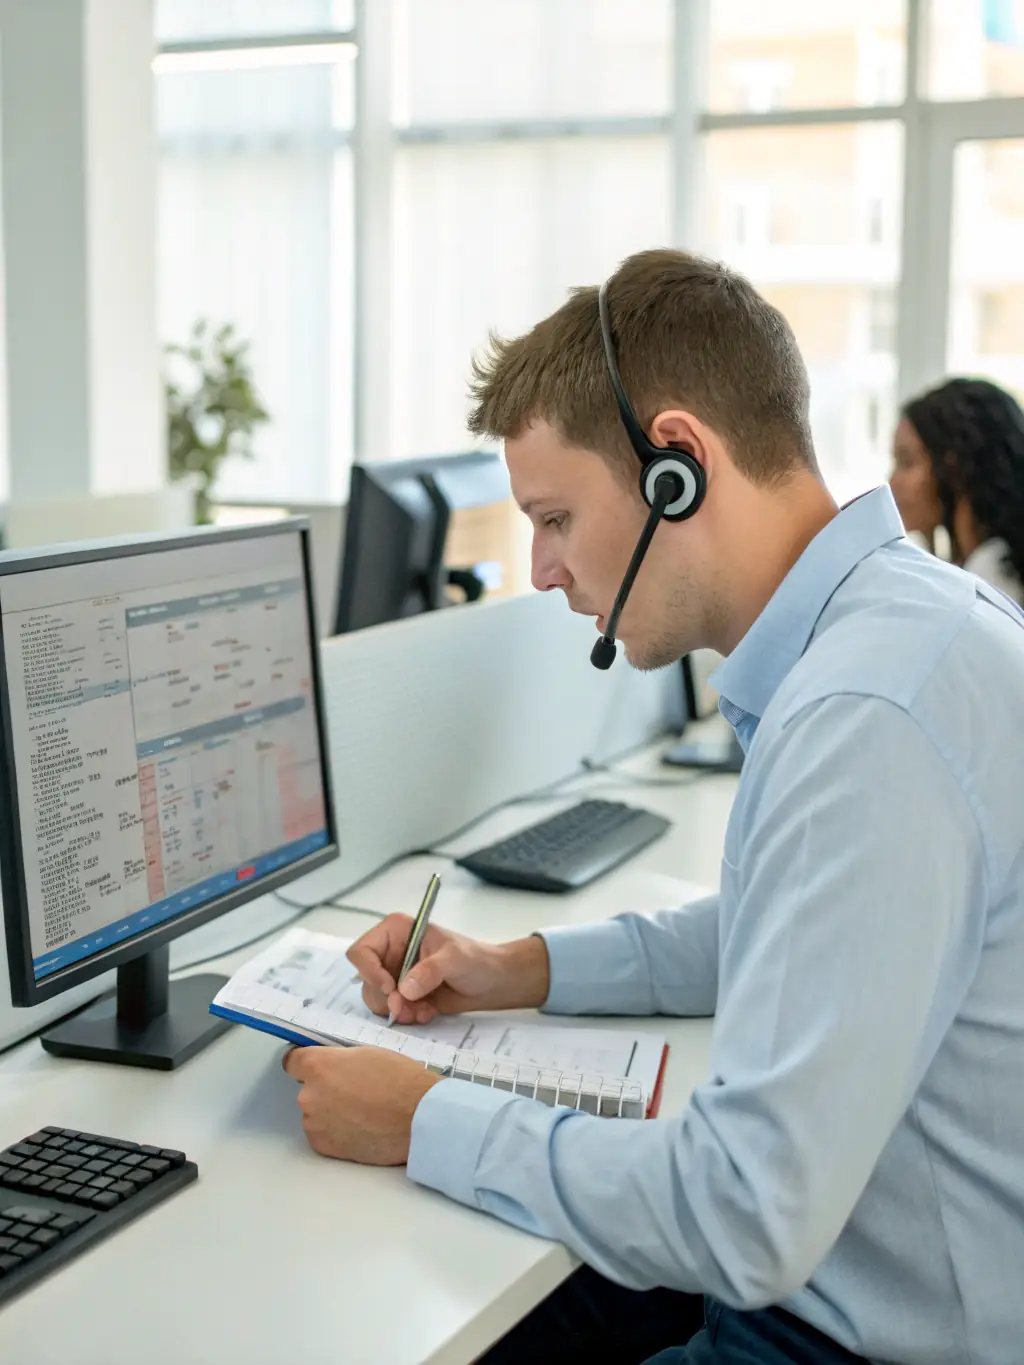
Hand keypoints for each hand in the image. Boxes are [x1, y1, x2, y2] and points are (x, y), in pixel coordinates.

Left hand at [283, 1045, 438, 1164]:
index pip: (293, 1062)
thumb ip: (341, 1061)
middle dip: (325, 1090)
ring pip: (316, 1113)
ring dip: (330, 1112)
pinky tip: (360, 1129)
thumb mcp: (367, 1054)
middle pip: (308, 1089)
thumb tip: (333, 1070)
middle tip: (354, 1093)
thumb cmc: (399, 1078)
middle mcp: (308, 1095)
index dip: (306, 1065)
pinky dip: (337, 1132)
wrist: (417, 1118)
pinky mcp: (324, 1147)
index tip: (320, 1069)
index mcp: (318, 1066)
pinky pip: (324, 1134)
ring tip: (361, 1114)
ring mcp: (314, 1123)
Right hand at [347, 913, 549, 1026]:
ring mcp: (396, 976)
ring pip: (378, 1000)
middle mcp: (391, 953)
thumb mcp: (454, 959)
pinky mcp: (405, 996)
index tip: (390, 988)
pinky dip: (408, 1016)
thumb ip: (429, 971)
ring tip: (423, 1010)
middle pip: (367, 980)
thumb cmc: (476, 960)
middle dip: (387, 999)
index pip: (362, 951)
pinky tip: (428, 1012)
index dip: (369, 971)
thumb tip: (404, 989)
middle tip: (406, 1008)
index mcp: (395, 932)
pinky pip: (393, 1012)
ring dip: (399, 1010)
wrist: (492, 982)